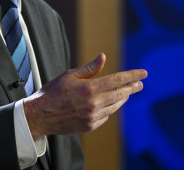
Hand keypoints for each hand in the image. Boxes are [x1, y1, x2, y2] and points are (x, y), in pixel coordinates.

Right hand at [23, 53, 146, 138]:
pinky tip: (108, 104)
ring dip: (122, 99)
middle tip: (140, 84)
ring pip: (115, 106)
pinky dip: (109, 109)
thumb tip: (103, 57)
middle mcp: (93, 103)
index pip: (117, 80)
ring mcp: (92, 117)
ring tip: (127, 93)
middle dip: (132, 88)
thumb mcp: (70, 75)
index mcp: (89, 88)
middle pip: (120, 94)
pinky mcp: (90, 126)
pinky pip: (105, 116)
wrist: (39, 115)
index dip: (132, 76)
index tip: (144, 74)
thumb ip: (89, 68)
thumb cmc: (53, 92)